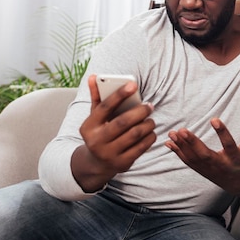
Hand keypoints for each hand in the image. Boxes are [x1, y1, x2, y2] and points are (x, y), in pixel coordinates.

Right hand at [72, 74, 155, 191]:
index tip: (133, 85)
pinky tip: (151, 132)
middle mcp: (97, 141)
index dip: (119, 94)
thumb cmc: (99, 133)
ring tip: (151, 119)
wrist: (97, 163)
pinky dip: (150, 137)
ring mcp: (109, 154)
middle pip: (123, 122)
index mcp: (89, 126)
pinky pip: (141, 147)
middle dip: (140, 111)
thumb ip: (96, 97)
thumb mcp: (95, 117)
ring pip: (135, 134)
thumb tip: (94, 76)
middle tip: (149, 106)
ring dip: (147, 124)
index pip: (105, 107)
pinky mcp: (122, 163)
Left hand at [165, 103, 239, 198]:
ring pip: (194, 159)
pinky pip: (189, 163)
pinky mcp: (203, 172)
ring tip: (173, 133)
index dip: (222, 132)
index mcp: (236, 158)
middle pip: (205, 155)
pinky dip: (178, 153)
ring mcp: (210, 170)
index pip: (229, 144)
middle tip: (182, 130)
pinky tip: (169, 142)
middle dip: (193, 143)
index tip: (214, 119)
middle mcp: (222, 165)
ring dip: (182, 147)